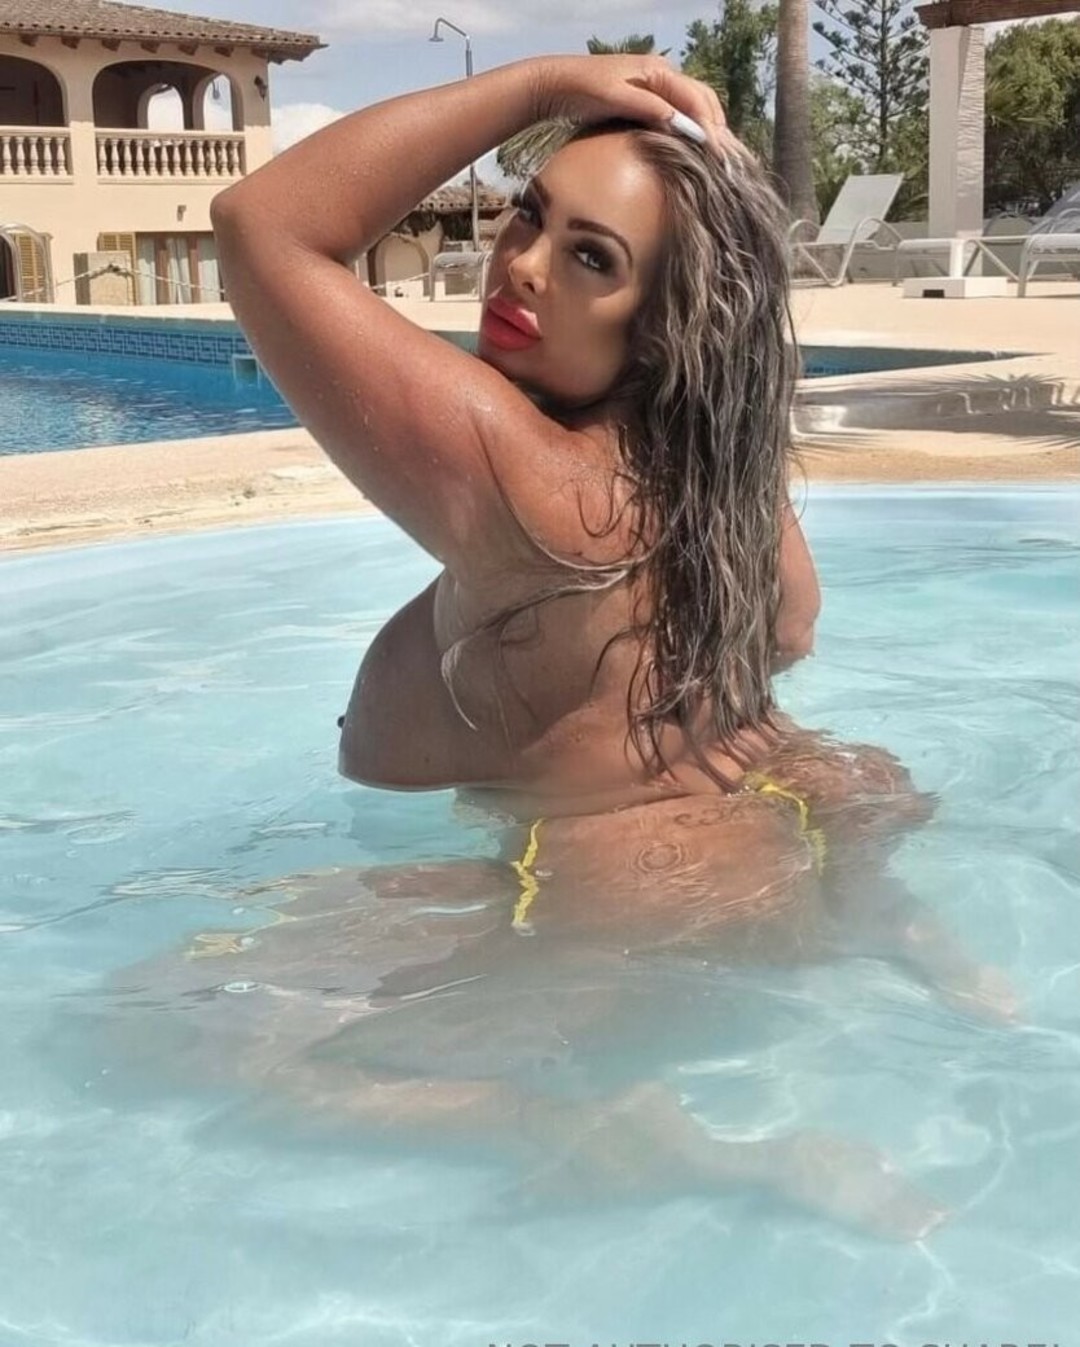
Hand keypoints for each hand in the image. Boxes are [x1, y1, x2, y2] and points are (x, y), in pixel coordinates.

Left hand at [529, 55, 727, 151]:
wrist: (558, 84)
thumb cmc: (583, 89)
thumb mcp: (614, 98)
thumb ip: (646, 107)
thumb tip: (677, 120)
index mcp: (660, 71)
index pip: (697, 100)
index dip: (709, 128)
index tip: (717, 154)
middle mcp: (664, 75)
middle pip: (704, 101)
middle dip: (717, 128)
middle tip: (726, 160)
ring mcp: (658, 87)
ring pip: (695, 107)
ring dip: (708, 130)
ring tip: (717, 159)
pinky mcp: (649, 100)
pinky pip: (680, 114)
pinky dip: (692, 131)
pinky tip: (694, 152)